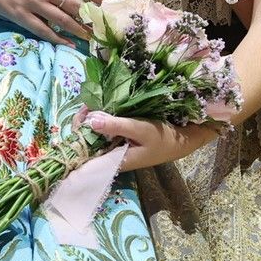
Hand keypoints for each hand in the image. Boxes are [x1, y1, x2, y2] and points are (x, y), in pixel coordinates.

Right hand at [0, 0, 107, 44]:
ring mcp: (33, 4)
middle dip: (94, 18)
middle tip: (108, 26)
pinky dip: (57, 39)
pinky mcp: (21, 16)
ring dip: (80, 31)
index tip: (114, 6)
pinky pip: (43, 30)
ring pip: (63, 21)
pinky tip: (69, 44)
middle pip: (77, 7)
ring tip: (94, 38)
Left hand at [84, 112, 217, 170]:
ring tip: (94, 100)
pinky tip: (102, 106)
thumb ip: (116, 126)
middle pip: (86, 140)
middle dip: (84, 121)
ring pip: (94, 133)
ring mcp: (114, 148)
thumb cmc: (161, 138)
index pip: (85, 152)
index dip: (78, 132)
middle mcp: (110, 156)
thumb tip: (90, 121)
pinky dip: (101, 118)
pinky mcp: (119, 140)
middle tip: (89, 101)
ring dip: (92, 118)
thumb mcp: (139, 129)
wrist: (181, 141)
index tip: (83, 112)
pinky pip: (103, 130)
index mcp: (112, 161)